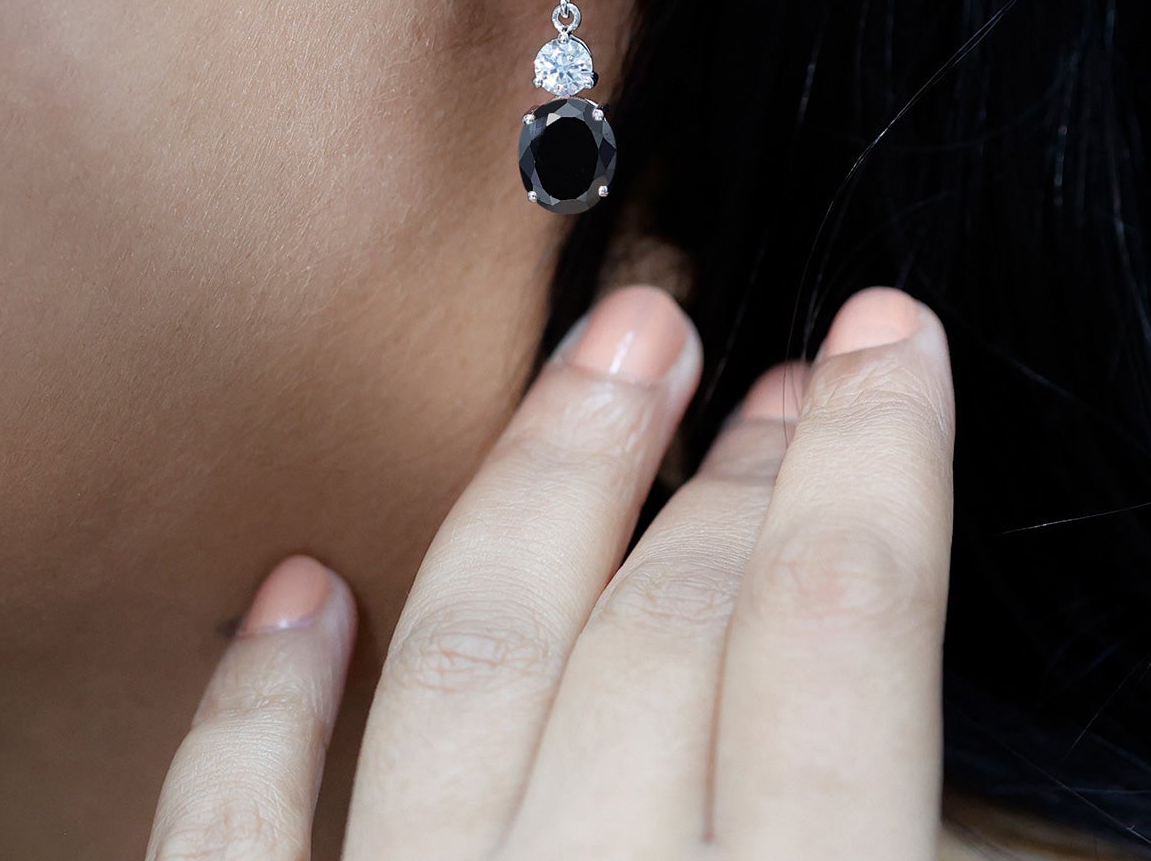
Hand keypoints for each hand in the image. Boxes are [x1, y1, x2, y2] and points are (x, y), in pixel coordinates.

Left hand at [149, 285, 953, 860]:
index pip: (834, 667)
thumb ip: (901, 847)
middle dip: (736, 478)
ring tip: (612, 356)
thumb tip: (920, 736)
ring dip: (539, 496)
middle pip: (657, 647)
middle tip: (782, 356)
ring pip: (462, 675)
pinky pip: (230, 828)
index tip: (891, 340)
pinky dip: (257, 705)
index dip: (877, 476)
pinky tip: (298, 585)